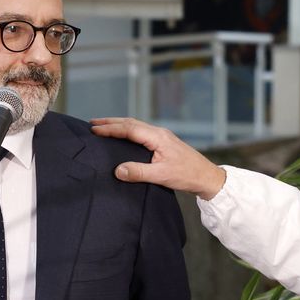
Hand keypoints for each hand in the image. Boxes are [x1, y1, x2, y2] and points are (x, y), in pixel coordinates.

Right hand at [90, 117, 226, 199]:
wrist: (207, 177)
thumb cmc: (187, 175)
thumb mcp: (161, 176)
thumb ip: (138, 173)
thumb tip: (117, 170)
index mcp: (158, 137)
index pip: (129, 129)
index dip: (111, 128)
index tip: (94, 129)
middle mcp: (159, 133)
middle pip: (131, 123)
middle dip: (111, 122)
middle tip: (93, 123)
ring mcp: (162, 137)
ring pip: (136, 126)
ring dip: (119, 125)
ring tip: (103, 126)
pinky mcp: (164, 143)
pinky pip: (142, 132)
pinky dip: (128, 130)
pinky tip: (124, 136)